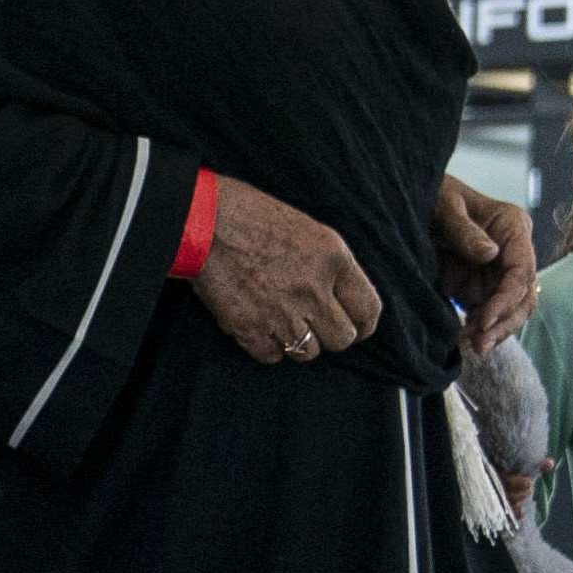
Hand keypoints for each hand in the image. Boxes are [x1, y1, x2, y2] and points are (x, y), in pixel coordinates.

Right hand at [192, 176, 381, 363]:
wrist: (204, 221)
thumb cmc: (252, 217)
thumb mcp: (309, 230)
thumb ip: (331, 268)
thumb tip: (342, 303)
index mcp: (332, 258)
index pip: (368, 309)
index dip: (363, 324)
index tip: (355, 326)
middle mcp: (312, 289)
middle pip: (341, 339)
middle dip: (329, 334)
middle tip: (314, 324)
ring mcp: (281, 312)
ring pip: (308, 352)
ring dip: (298, 342)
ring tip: (282, 320)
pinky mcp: (250, 327)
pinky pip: (272, 356)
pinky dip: (267, 345)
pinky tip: (258, 323)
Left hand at [428, 174, 537, 352]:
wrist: (406, 204)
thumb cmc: (432, 196)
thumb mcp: (445, 206)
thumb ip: (464, 230)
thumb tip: (490, 254)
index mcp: (512, 226)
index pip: (521, 269)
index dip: (506, 298)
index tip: (484, 320)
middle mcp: (512, 250)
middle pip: (523, 294)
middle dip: (504, 321)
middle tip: (479, 344)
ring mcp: (498, 271)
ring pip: (512, 310)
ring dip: (496, 331)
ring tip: (473, 348)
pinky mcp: (481, 287)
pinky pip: (490, 314)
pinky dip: (480, 330)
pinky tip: (464, 341)